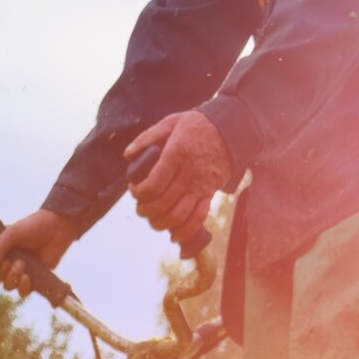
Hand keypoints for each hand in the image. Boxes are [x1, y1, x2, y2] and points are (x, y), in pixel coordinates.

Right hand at [0, 208, 79, 297]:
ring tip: (22, 264)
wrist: (56, 228)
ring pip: (7, 286)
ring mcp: (20, 271)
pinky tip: (27, 277)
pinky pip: (22, 292)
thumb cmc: (32, 227)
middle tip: (9, 262)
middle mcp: (7, 263)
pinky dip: (22, 287)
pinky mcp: (33, 278)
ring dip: (11, 278)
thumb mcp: (11, 233)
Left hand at [125, 111, 233, 249]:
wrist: (231, 130)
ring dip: (161, 223)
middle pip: (162, 204)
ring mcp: (201, 186)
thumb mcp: (171, 123)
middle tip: (140, 206)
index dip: (139, 193)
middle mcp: (189, 174)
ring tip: (152, 219)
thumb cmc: (197, 126)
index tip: (134, 189)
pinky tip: (174, 236)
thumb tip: (127, 155)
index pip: (154, 185)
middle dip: (145, 210)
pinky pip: (199, 219)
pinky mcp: (210, 194)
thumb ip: (147, 138)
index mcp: (177, 155)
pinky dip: (185, 232)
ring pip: (178, 215)